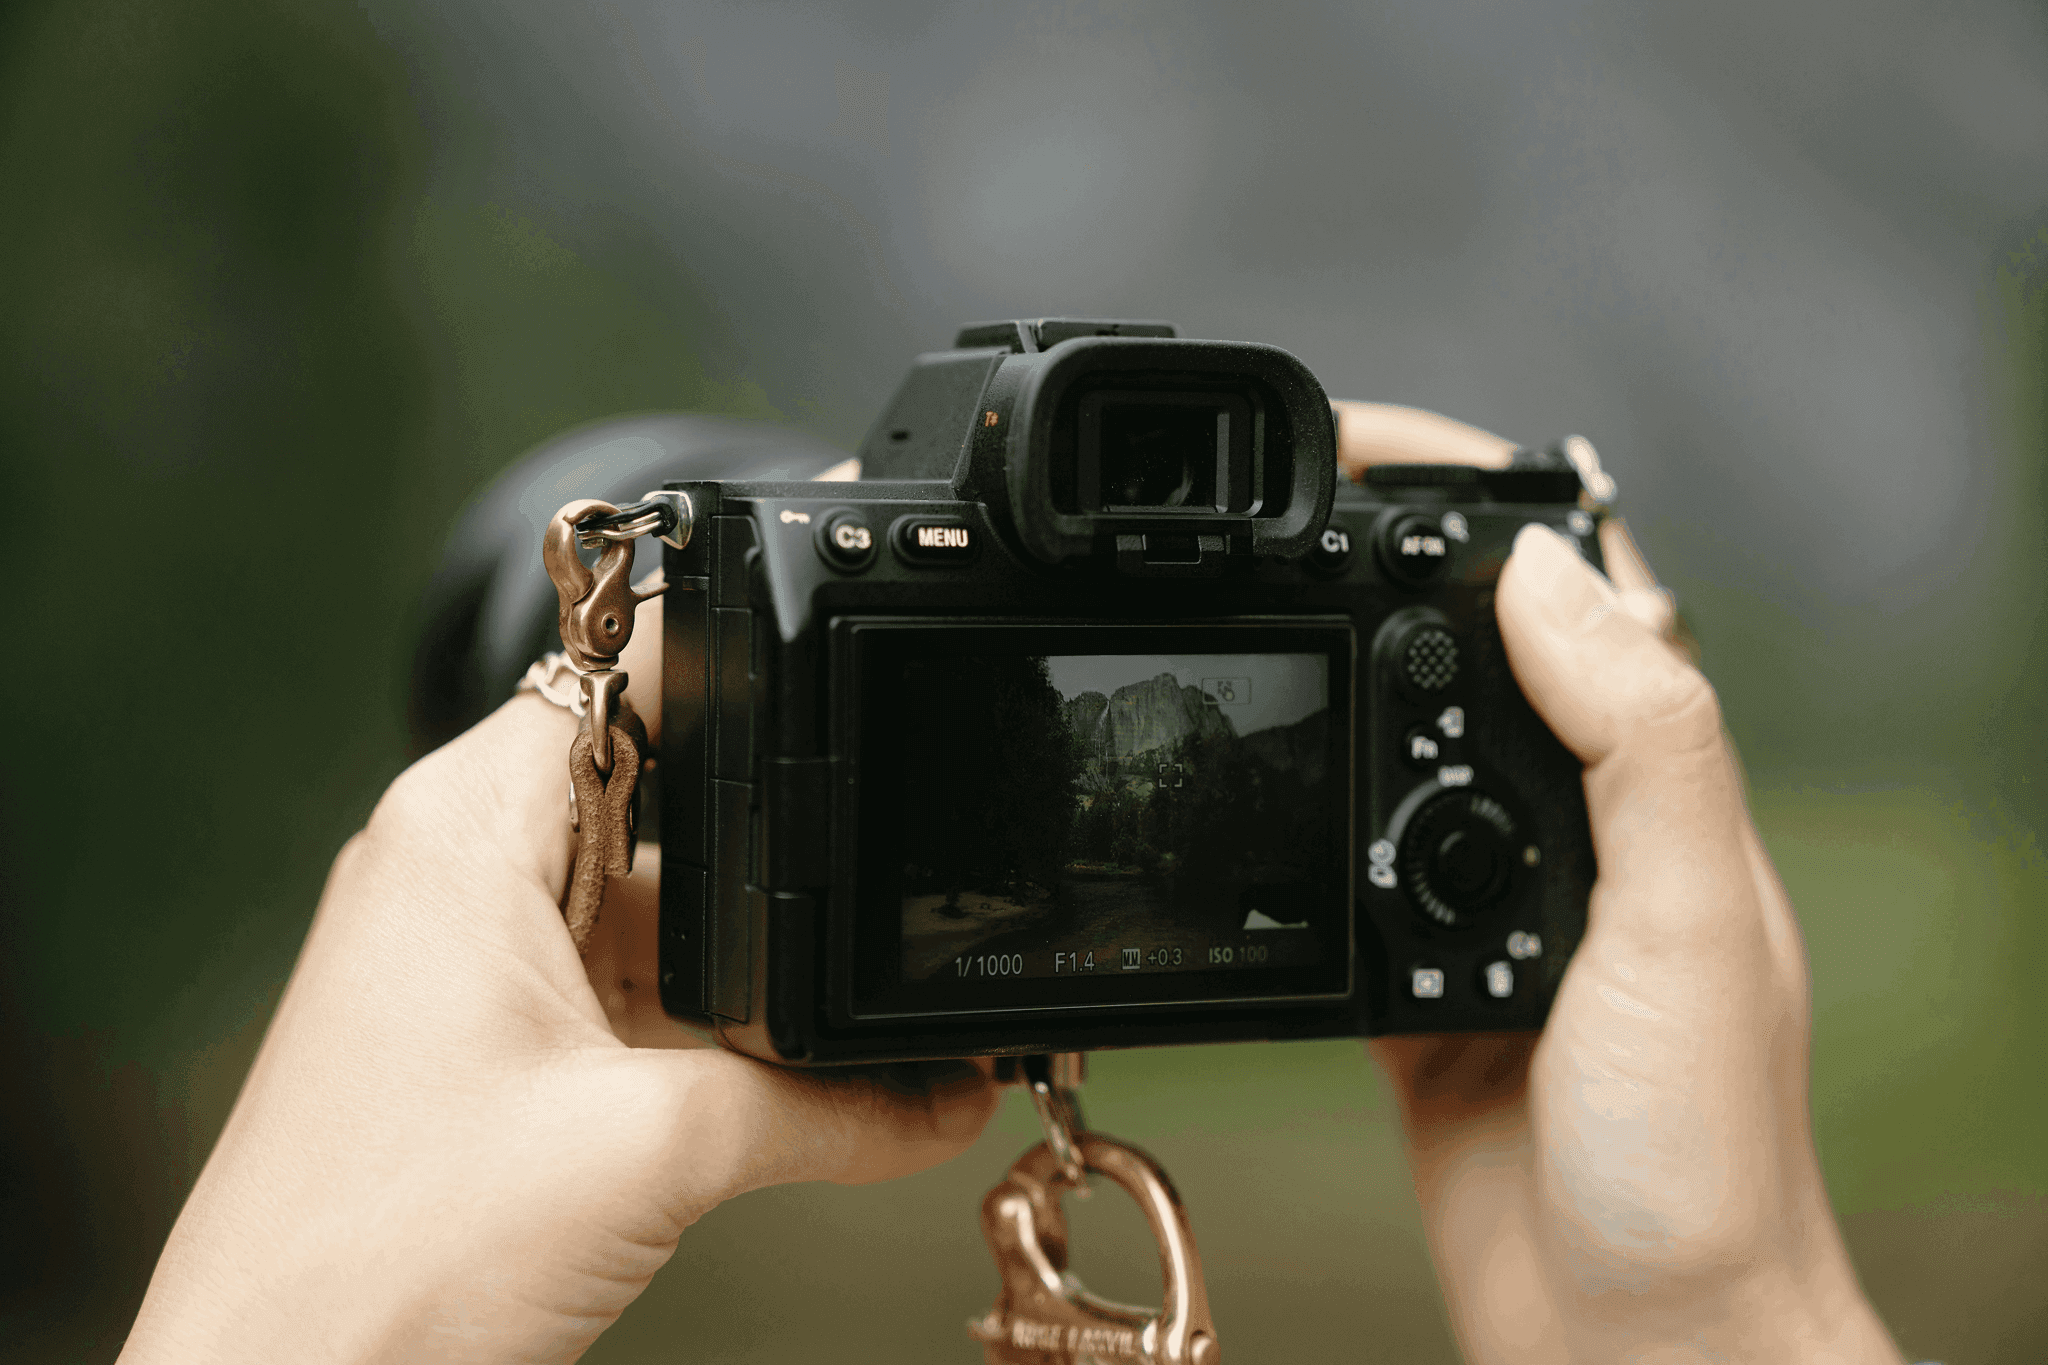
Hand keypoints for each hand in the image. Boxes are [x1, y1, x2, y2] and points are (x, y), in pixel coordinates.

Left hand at [120, 586, 1000, 1362]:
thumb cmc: (383, 1262)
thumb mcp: (658, 1153)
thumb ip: (831, 1107)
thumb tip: (939, 1096)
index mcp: (464, 831)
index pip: (621, 678)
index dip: (738, 668)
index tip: (837, 667)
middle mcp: (451, 873)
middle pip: (651, 795)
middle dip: (761, 850)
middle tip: (860, 890)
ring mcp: (458, 960)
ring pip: (639, 904)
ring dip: (730, 962)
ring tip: (822, 1021)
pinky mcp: (474, 1041)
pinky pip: (612, 987)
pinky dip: (692, 1024)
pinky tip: (769, 1080)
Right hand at [1337, 403, 1904, 1363]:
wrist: (1632, 1341)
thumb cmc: (1702, 1163)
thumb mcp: (1687, 927)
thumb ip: (1638, 744)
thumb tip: (1542, 574)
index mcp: (1656, 791)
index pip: (1577, 590)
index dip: (1478, 498)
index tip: (1368, 448)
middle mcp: (1572, 832)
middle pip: (1465, 648)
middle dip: (1372, 564)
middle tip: (1269, 512)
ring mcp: (1482, 907)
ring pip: (1389, 750)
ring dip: (1322, 678)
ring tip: (1238, 614)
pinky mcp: (1410, 983)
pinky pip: (1330, 875)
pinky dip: (1285, 830)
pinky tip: (1244, 804)